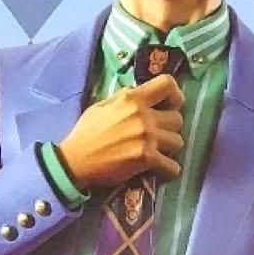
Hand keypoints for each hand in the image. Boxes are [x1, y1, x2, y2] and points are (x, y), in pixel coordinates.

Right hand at [57, 74, 183, 190]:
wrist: (76, 160)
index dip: (175, 95)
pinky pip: (173, 166)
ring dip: (168, 148)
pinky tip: (158, 169)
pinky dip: (168, 170)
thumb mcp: (103, 105)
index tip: (170, 106)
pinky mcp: (146, 159)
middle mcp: (142, 115)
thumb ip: (125, 98)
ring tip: (156, 151)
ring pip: (178, 141)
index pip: (168, 84)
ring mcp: (146, 137)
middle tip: (157, 134)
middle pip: (178, 118)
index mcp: (132, 98)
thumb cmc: (87, 132)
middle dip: (169, 127)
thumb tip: (142, 94)